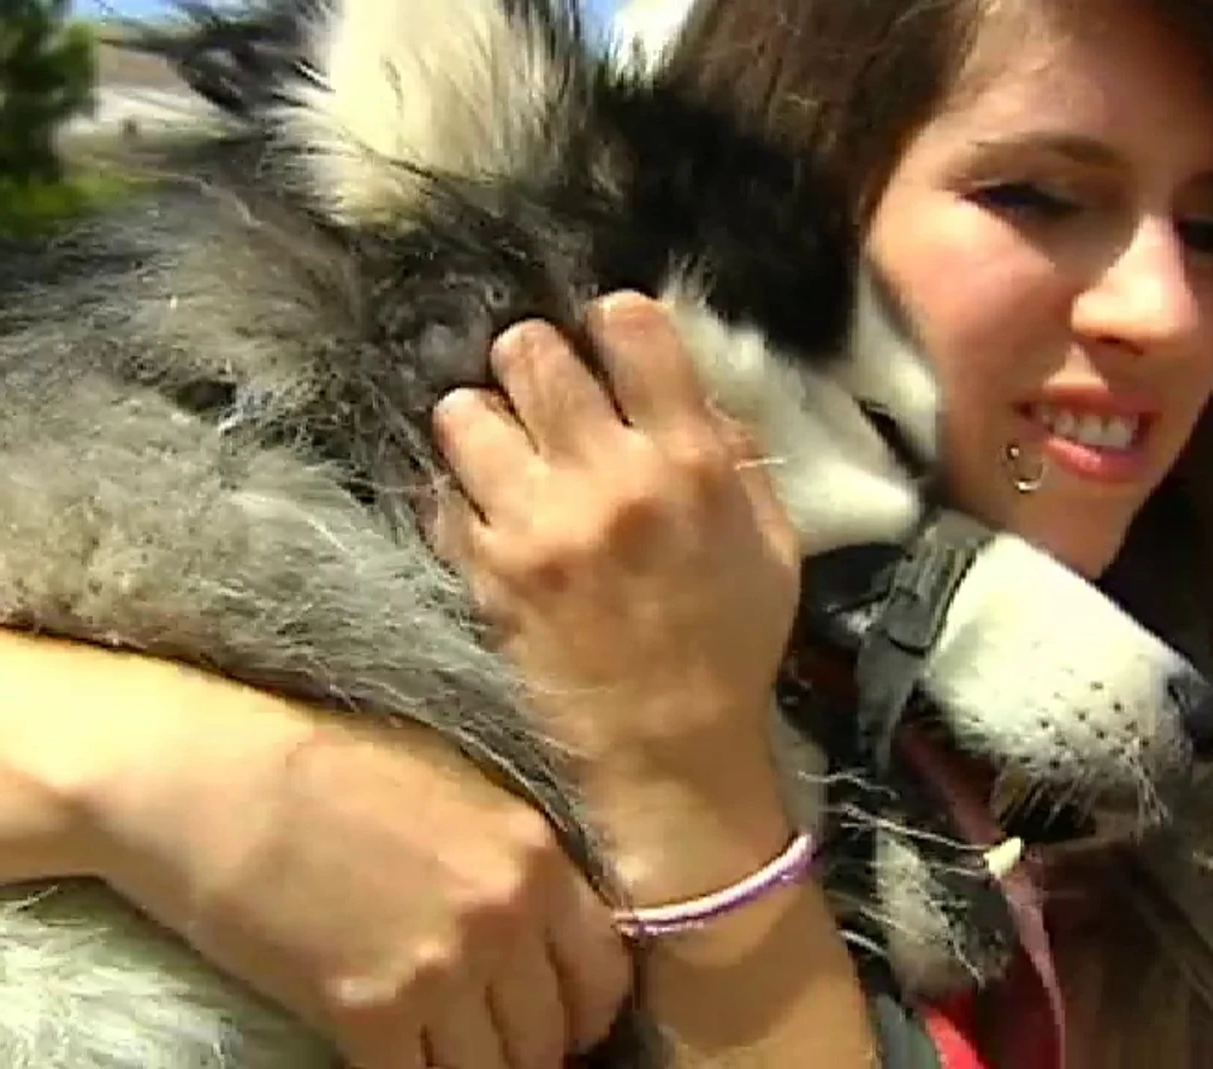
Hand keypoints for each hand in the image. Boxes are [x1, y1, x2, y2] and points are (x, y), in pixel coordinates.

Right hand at [67, 682, 631, 1068]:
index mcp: (530, 853)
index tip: (553, 1021)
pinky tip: (380, 1058)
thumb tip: (539, 926)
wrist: (208, 777)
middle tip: (481, 1044)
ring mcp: (439, 966)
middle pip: (550, 1036)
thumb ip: (506, 860)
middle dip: (523, 1051)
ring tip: (431, 1052)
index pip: (605, 972)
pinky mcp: (368, 1011)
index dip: (581, 1010)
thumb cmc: (317, 767)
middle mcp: (502, 914)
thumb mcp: (450, 789)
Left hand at [429, 292, 800, 791]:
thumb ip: (736, 457)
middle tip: (538, 386)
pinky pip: (441, 494)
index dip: (612, 321)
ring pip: (465, 412)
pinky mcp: (485, 571)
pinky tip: (482, 505)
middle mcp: (608, 479)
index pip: (630, 328)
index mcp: (688, 462)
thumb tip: (693, 391)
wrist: (670, 751)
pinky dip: (455, 491)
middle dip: (531, 358)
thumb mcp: (771, 543)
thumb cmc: (728, 645)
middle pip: (531, 353)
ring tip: (496, 443)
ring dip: (479, 418)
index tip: (607, 341)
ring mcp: (536, 525)